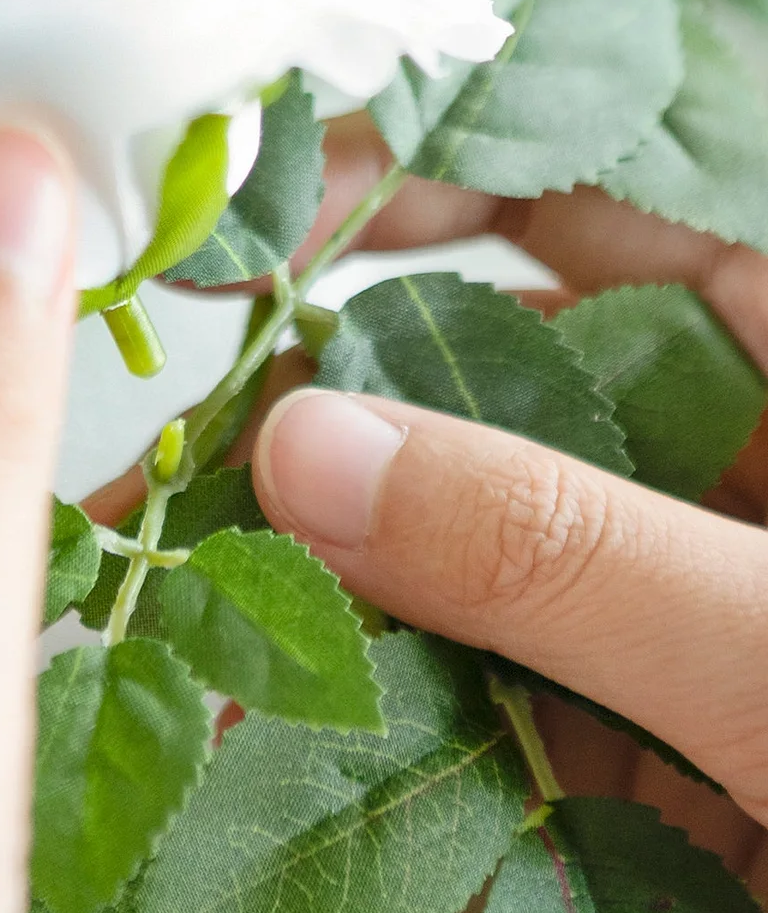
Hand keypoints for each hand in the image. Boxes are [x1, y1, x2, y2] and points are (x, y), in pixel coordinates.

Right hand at [246, 113, 767, 897]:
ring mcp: (705, 604)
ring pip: (499, 542)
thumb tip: (311, 448)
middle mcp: (757, 464)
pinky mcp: (675, 737)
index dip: (443, 175)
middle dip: (355, 400)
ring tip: (202, 586)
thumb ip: (565, 552)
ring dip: (360, 570)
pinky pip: (520, 682)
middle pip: (521, 376)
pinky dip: (412, 699)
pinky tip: (298, 710)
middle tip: (200, 428)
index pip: (608, 207)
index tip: (278, 199)